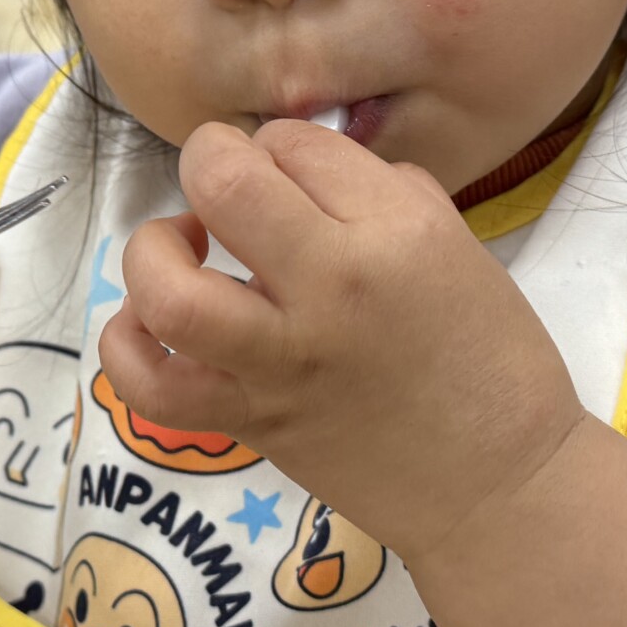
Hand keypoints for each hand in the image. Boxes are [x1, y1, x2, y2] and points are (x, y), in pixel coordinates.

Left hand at [98, 120, 586, 560]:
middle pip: (221, 182)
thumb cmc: (490, 359)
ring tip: (184, 254)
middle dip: (209, 163)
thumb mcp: (457, 245)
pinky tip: (148, 324)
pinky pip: (151, 388)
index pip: (294, 141)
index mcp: (394, 232)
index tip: (297, 184)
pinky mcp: (249, 421)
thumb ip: (380, 192)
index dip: (282, 149)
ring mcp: (279, 360)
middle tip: (229, 196)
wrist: (498, 485)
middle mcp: (329, 287)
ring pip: (168, 290)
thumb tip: (303, 169)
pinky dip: (127, 347)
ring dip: (155, 252)